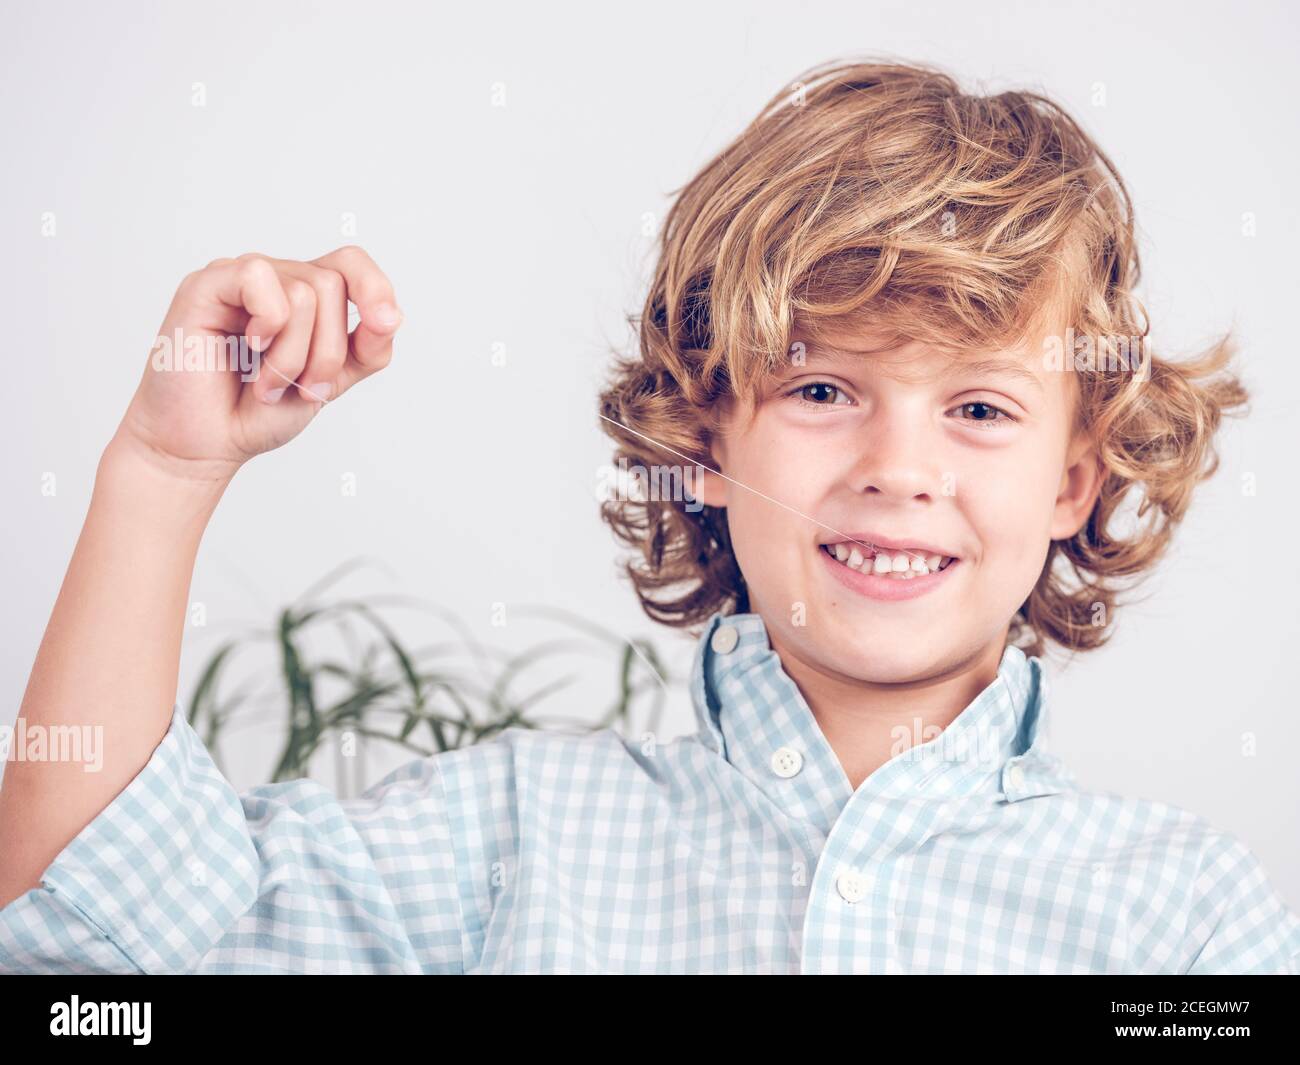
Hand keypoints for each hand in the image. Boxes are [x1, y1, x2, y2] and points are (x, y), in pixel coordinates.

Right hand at [112, 245, 401, 482]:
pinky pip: (261, 280)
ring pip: (304, 291)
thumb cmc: (258, 412)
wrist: (207, 444)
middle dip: (327, 351)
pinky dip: (267, 327)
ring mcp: (240, 277)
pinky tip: (247, 349)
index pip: (350, 263)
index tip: (384, 325)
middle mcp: (274, 278)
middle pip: (333, 285)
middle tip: (298, 386)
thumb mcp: (332, 382)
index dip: (375, 287)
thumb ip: (368, 350)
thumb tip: (390, 316)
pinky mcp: (208, 283)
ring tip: (267, 383)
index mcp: (304, 295)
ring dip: (294, 355)